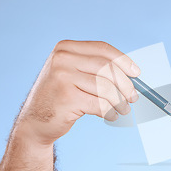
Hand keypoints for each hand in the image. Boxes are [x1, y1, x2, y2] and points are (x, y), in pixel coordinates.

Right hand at [15, 40, 139, 145]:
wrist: (34, 122)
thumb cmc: (60, 97)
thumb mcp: (74, 75)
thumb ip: (96, 69)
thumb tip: (131, 74)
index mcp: (66, 48)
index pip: (103, 49)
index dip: (123, 61)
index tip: (136, 73)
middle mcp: (62, 59)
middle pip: (107, 68)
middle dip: (125, 84)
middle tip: (132, 97)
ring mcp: (62, 77)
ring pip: (106, 88)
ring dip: (119, 101)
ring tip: (123, 109)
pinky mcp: (66, 98)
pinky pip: (99, 104)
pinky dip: (110, 112)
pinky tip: (111, 116)